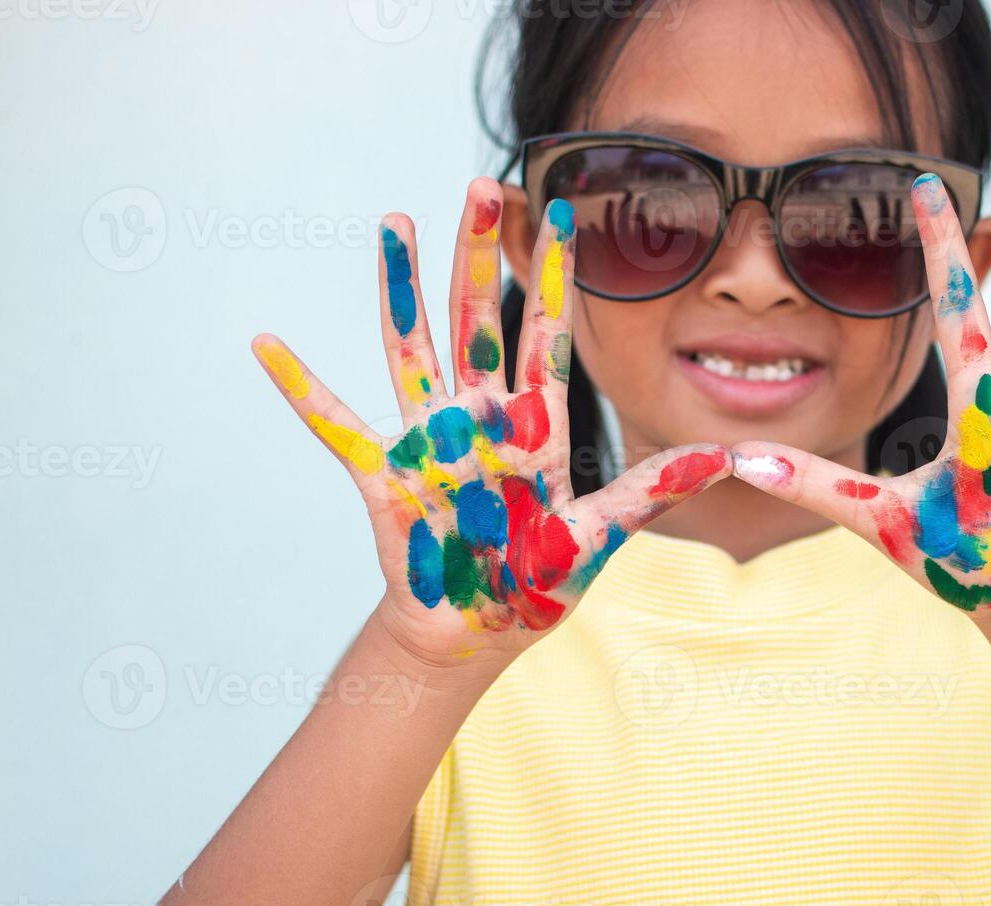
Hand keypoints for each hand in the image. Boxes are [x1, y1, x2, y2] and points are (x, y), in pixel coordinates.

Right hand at [252, 179, 729, 667]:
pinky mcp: (384, 476)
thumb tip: (724, 459)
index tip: (561, 211)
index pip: (547, 334)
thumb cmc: (539, 582)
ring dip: (401, 287)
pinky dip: (300, 388)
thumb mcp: (602, 535)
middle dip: (482, 254)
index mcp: (534, 426)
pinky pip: (336, 425)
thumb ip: (651, 492)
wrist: (478, 634)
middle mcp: (479, 418)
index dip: (553, 274)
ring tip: (394, 221)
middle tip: (482, 185)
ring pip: (413, 347)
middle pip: (480, 319)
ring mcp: (429, 441)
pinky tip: (266, 344)